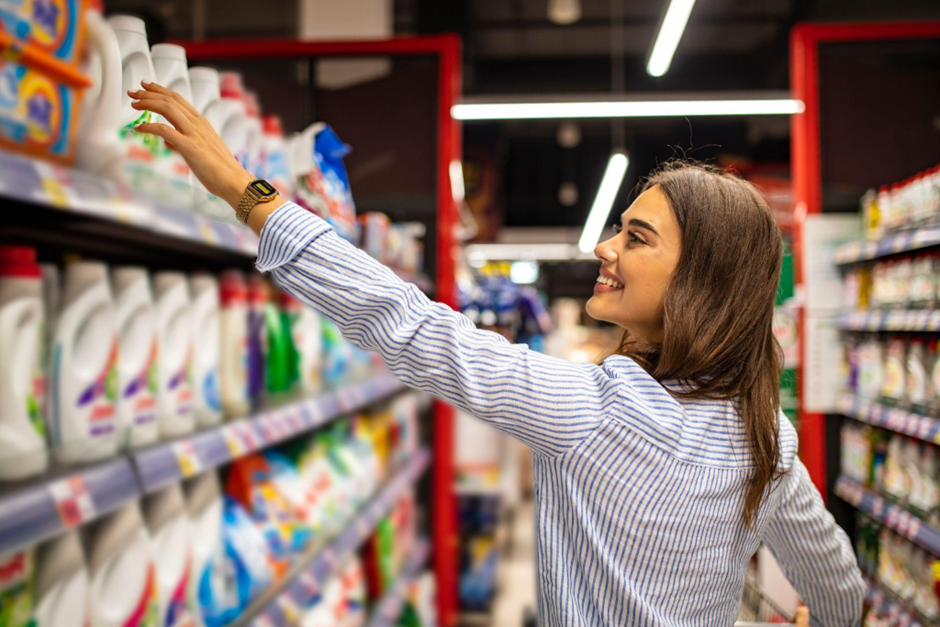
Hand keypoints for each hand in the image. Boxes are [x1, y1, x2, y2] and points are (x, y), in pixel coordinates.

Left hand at [129, 81, 254, 208]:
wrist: (234, 181)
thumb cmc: (220, 170)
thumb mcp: (202, 151)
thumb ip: (184, 142)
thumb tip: (167, 141)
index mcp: (202, 123)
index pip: (178, 100)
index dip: (161, 91)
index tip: (147, 86)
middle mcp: (197, 124)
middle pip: (170, 100)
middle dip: (149, 92)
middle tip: (133, 90)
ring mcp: (193, 133)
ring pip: (167, 108)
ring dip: (147, 102)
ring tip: (133, 103)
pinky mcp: (188, 146)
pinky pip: (164, 130)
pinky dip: (149, 127)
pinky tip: (139, 128)